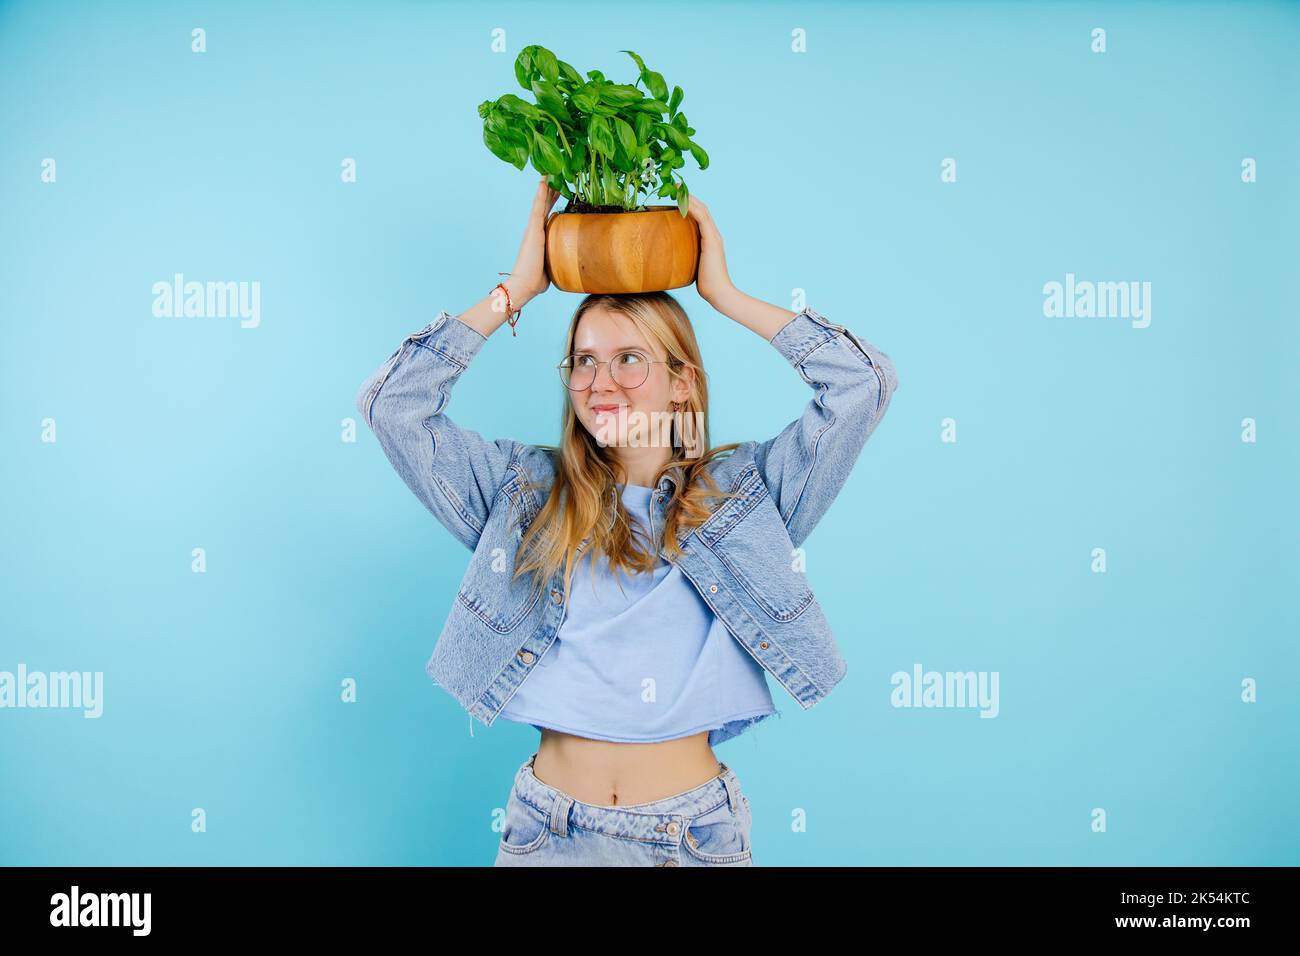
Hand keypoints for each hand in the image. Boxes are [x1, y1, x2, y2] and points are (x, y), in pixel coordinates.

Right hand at [507, 177, 561, 304]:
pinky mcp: (533, 230)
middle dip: (551, 191)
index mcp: (539, 238)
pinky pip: (538, 208)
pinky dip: (541, 194)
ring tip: (551, 172)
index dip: (552, 202)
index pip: (547, 216)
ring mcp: (533, 229)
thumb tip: (569, 265)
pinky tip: (544, 182)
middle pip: (544, 206)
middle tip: (557, 176)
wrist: (524, 285)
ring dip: (546, 188)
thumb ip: (558, 261)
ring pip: (540, 203)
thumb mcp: (552, 267)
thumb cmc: (536, 281)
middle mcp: (534, 230)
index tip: (558, 190)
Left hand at [684, 195, 735, 307]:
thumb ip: (686, 261)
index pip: (699, 217)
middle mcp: (713, 235)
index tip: (676, 195)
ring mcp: (713, 236)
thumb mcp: (692, 268)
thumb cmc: (706, 286)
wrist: (719, 293)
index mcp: (709, 240)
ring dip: (689, 197)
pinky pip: (702, 218)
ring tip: (677, 187)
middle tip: (674, 185)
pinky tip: (683, 201)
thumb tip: (669, 262)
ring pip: (702, 210)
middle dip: (688, 196)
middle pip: (701, 209)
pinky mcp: (711, 240)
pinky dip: (693, 208)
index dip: (689, 204)